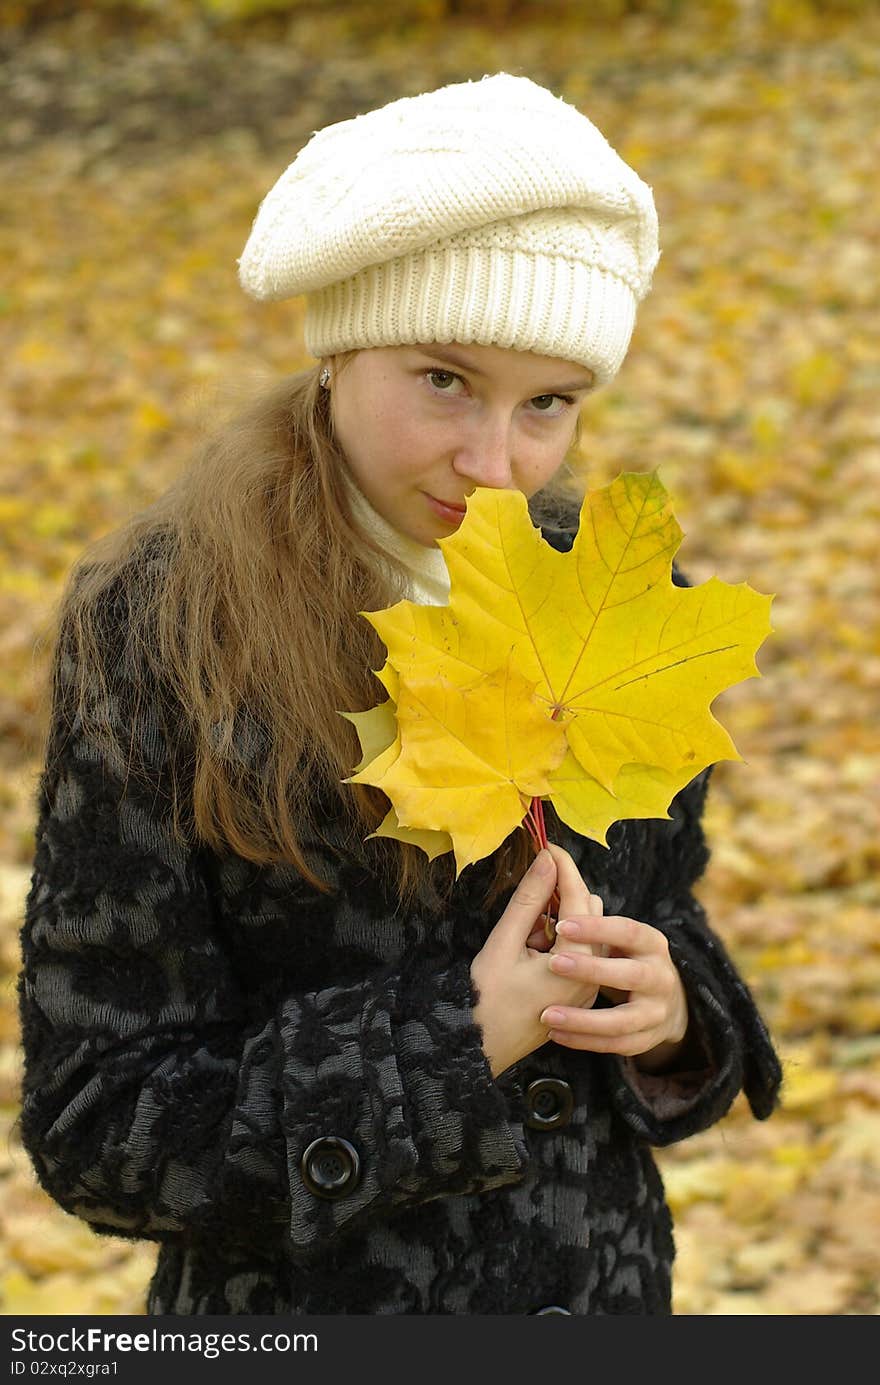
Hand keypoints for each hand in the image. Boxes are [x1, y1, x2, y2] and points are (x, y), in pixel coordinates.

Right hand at [470, 847, 603, 1077]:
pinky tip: (529, 945)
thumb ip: (528, 900)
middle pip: (588, 913)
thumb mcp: (504, 943)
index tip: (546, 843)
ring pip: (583, 931)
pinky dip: (557, 938)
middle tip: (527, 891)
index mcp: (578, 962)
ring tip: (524, 927)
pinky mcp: (576, 993)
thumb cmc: (486, 999)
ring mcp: (586, 986)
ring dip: (558, 917)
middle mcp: (591, 975)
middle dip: (560, 893)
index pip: (578, 897)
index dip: (563, 865)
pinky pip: (577, 952)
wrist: (479, 1051)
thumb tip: (546, 860)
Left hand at [538, 907, 689, 1065]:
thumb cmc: (626, 958)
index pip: (629, 931)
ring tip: (547, 1015)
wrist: (664, 1001)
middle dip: (591, 969)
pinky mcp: (646, 1038)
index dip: (598, 928)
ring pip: (622, 1020)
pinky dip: (585, 1041)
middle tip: (554, 963)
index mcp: (652, 943)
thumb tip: (553, 868)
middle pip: (631, 974)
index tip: (562, 924)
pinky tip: (556, 1034)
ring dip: (584, 1019)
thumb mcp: (618, 936)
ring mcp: (656, 1011)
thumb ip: (591, 914)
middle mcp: (661, 976)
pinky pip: (615, 1045)